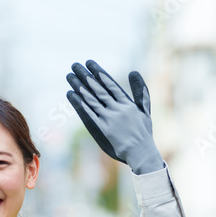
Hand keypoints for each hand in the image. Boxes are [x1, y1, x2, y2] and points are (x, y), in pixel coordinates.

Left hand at [66, 60, 163, 174]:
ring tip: (70, 77)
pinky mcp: (103, 129)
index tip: (90, 64)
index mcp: (127, 103)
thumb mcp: (145, 109)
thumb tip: (133, 72)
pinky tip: (72, 96)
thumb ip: (140, 91)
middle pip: (98, 89)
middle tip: (75, 66)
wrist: (140, 152)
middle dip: (85, 76)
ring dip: (80, 87)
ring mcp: (110, 119)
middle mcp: (117, 109)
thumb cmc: (144, 132)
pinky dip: (81, 104)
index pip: (110, 84)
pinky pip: (90, 114)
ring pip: (92, 100)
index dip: (99, 73)